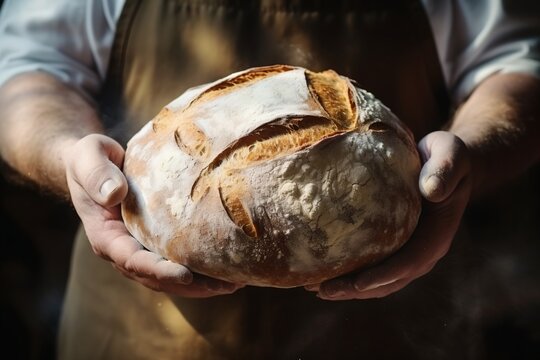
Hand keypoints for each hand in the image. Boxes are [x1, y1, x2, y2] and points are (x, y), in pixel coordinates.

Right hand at [62, 134, 242, 296]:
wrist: (93, 165)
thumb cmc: (90, 159)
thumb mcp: (88, 157)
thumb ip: (97, 174)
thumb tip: (115, 194)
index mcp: (106, 236)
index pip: (133, 261)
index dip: (159, 270)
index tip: (185, 274)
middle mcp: (123, 250)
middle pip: (157, 278)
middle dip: (191, 285)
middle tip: (225, 285)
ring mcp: (140, 249)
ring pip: (169, 277)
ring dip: (201, 284)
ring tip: (234, 283)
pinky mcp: (154, 243)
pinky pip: (176, 261)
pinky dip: (200, 269)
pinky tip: (226, 268)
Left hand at [306, 131, 472, 299]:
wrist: (445, 162)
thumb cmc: (446, 156)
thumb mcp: (450, 155)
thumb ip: (444, 171)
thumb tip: (432, 191)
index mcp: (437, 234)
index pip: (411, 262)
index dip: (384, 276)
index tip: (358, 283)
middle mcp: (424, 250)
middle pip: (390, 280)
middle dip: (357, 289)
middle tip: (323, 291)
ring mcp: (409, 251)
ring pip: (379, 280)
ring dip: (349, 287)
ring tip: (316, 288)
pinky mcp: (395, 245)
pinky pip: (373, 265)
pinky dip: (350, 273)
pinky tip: (325, 272)